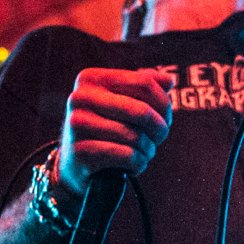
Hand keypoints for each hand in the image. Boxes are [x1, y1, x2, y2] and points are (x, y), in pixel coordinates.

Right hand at [59, 67, 175, 192]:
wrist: (75, 162)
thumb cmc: (104, 126)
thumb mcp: (120, 101)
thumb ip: (143, 86)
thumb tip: (168, 80)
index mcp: (91, 78)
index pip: (144, 83)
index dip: (163, 102)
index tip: (165, 117)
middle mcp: (80, 97)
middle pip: (142, 111)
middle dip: (159, 128)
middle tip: (159, 138)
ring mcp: (77, 125)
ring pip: (135, 136)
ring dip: (148, 149)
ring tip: (145, 152)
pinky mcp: (80, 152)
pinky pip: (126, 156)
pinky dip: (138, 163)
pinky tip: (134, 165)